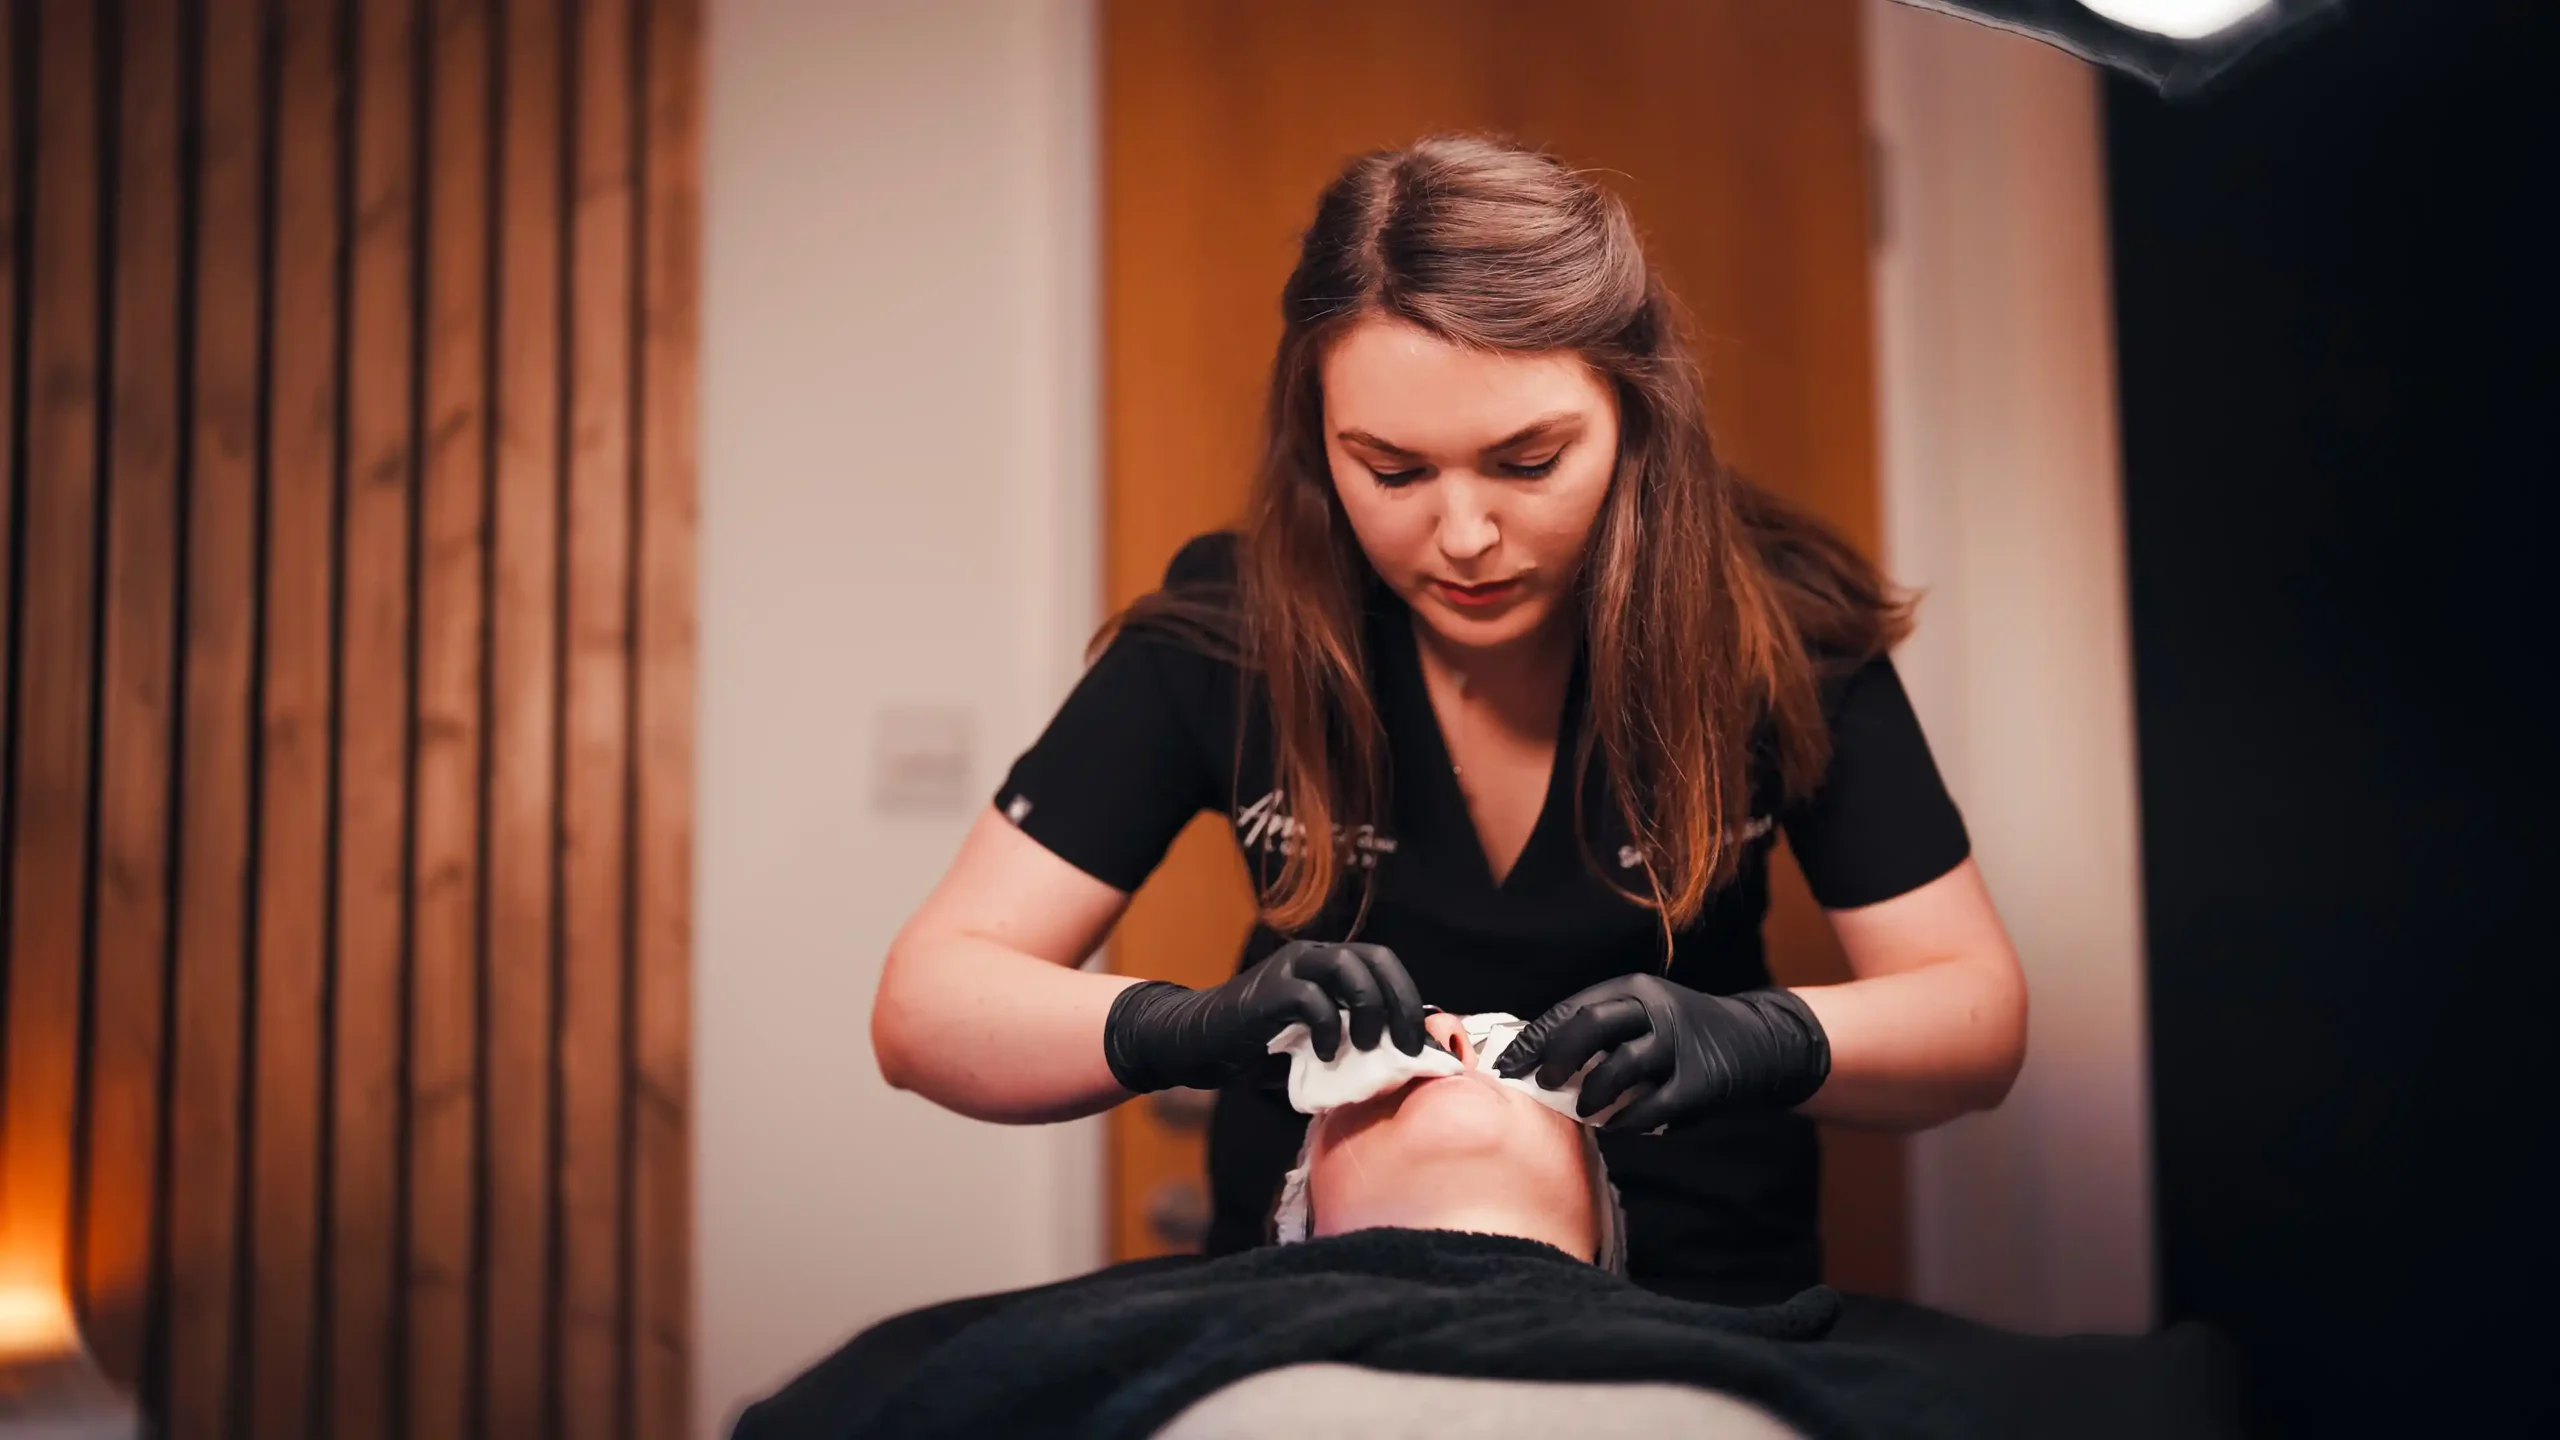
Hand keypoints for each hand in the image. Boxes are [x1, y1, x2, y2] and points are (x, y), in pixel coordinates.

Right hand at [1102, 941, 1428, 1094]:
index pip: (1383, 962)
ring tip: (1367, 1045)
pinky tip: (1325, 1054)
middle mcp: (1312, 956)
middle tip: (1407, 1046)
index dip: (1408, 995)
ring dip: (1368, 1007)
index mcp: (1328, 963)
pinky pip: (1310, 998)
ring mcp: (1289, 968)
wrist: (1200, 1044)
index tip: (1420, 1041)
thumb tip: (1404, 1061)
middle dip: (1400, 1001)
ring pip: (1346, 966)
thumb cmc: (1262, 1048)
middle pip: (1374, 958)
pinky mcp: (1268, 991)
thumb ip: (1352, 1039)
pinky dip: (1326, 1027)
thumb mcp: (1317, 1042)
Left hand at [1492, 974, 1830, 1132]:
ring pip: (1621, 1066)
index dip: (1533, 1038)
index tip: (1505, 1065)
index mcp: (1633, 990)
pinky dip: (1630, 1121)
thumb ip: (1601, 1034)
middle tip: (1541, 1085)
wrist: (1761, 1042)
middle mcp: (1656, 1009)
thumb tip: (1538, 1061)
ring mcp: (1681, 1043)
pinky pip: (1655, 1105)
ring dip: (1593, 1095)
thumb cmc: (1684, 1036)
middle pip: (1592, 1026)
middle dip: (1556, 1058)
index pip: (1570, 1009)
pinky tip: (1618, 1127)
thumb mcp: (1644, 1017)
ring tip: (1584, 1111)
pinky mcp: (1703, 1080)